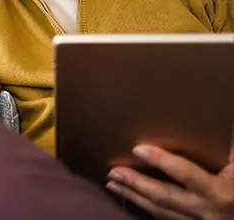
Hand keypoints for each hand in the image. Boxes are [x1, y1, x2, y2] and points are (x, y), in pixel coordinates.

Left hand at [107, 144, 233, 219]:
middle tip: (113, 172)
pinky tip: (131, 198)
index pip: (184, 173)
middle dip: (136, 183)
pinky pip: (165, 219)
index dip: (161, 160)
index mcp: (218, 191)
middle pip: (163, 195)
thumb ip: (229, 150)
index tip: (138, 148)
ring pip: (159, 211)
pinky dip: (145, 208)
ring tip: (112, 184)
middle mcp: (205, 210)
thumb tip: (221, 124)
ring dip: (133, 197)